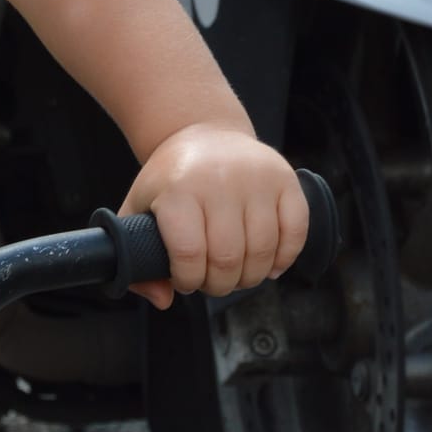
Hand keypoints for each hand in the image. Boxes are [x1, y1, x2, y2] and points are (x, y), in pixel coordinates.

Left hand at [120, 125, 307, 309]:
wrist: (202, 133)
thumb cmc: (170, 179)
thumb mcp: (137, 209)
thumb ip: (135, 256)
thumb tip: (163, 299)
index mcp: (178, 190)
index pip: (189, 254)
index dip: (188, 280)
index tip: (185, 280)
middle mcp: (219, 181)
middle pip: (228, 259)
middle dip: (219, 284)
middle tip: (213, 281)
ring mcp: (256, 179)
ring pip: (263, 251)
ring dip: (250, 277)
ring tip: (237, 274)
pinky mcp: (285, 179)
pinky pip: (296, 231)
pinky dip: (285, 257)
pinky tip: (269, 265)